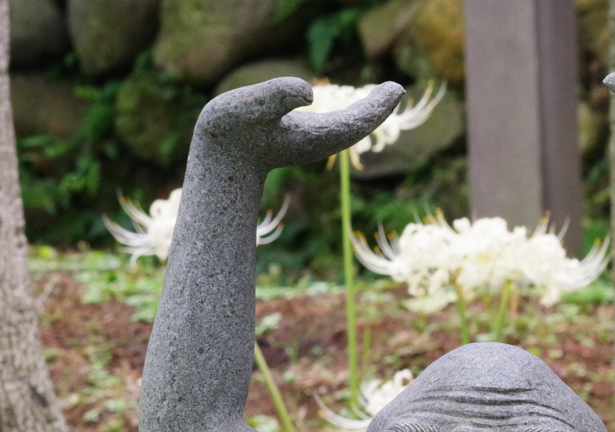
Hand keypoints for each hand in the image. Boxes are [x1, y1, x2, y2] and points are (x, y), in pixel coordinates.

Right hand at [194, 77, 404, 171]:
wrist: (216, 159)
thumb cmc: (229, 131)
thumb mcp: (248, 107)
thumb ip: (276, 95)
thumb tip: (309, 92)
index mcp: (315, 134)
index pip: (357, 120)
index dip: (378, 106)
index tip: (397, 88)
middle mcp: (317, 141)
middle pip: (357, 125)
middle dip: (377, 109)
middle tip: (396, 89)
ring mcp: (308, 143)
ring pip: (346, 129)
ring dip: (365, 113)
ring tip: (383, 95)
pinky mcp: (296, 140)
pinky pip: (331, 129)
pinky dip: (346, 118)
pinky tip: (350, 109)